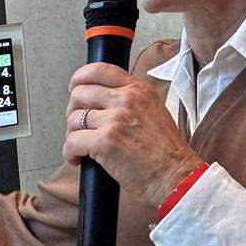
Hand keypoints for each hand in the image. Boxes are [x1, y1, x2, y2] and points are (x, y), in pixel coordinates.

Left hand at [63, 63, 202, 208]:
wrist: (176, 176)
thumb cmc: (166, 152)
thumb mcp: (154, 111)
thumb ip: (131, 101)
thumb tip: (102, 103)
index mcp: (138, 90)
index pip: (100, 69)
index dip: (80, 78)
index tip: (75, 88)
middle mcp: (126, 99)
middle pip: (80, 93)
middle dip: (72, 111)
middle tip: (78, 127)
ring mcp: (115, 119)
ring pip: (73, 118)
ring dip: (72, 135)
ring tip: (80, 149)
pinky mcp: (105, 141)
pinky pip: (72, 141)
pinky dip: (69, 153)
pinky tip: (78, 160)